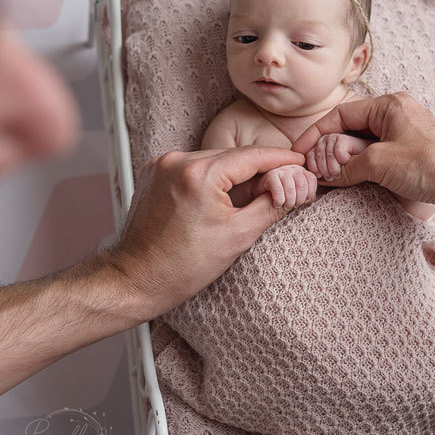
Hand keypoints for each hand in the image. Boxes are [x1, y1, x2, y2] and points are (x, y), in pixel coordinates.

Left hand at [112, 146, 304, 317]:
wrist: (136, 278)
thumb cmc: (182, 266)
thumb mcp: (237, 236)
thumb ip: (269, 206)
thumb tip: (291, 188)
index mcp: (200, 174)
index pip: (252, 156)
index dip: (280, 158)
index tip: (299, 162)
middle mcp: (178, 161)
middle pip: (232, 155)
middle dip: (259, 168)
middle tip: (283, 181)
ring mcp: (162, 164)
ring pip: (213, 160)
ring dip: (234, 173)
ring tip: (253, 194)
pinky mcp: (154, 172)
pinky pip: (193, 166)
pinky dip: (211, 176)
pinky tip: (222, 195)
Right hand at [253, 164, 317, 208]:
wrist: (259, 190)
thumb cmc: (280, 192)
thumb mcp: (295, 192)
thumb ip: (305, 193)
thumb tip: (312, 198)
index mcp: (300, 170)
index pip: (312, 179)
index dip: (309, 193)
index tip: (303, 201)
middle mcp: (292, 167)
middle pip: (302, 185)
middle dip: (299, 200)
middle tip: (293, 205)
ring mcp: (280, 170)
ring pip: (291, 188)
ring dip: (289, 202)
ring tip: (285, 206)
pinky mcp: (270, 176)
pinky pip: (279, 191)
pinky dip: (279, 201)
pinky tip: (277, 204)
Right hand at [291, 92, 434, 215]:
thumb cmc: (430, 166)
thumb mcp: (378, 163)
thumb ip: (346, 166)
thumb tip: (324, 174)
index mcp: (388, 105)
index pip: (340, 114)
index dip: (315, 134)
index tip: (300, 153)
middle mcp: (396, 115)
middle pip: (350, 130)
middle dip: (330, 150)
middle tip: (317, 170)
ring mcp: (404, 134)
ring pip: (362, 145)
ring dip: (346, 162)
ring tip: (333, 178)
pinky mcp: (410, 154)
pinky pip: (376, 157)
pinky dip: (361, 168)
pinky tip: (352, 181)